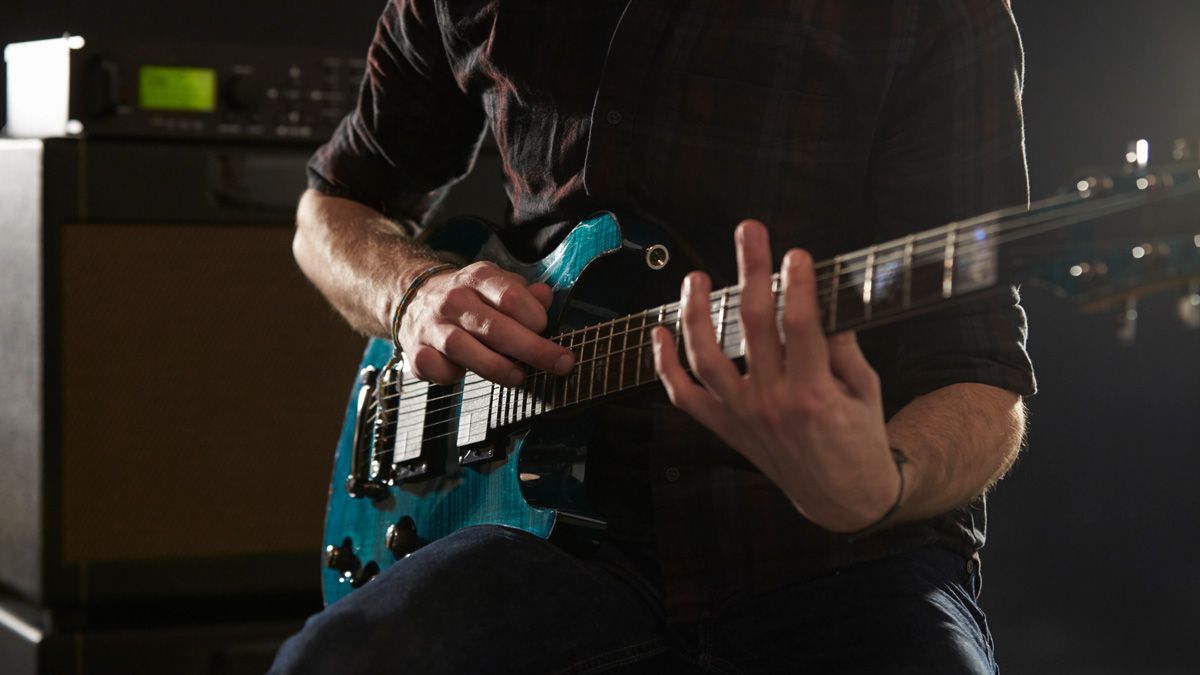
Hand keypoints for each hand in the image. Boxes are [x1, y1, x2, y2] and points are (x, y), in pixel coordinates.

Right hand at [396, 261, 574, 386]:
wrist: (415, 297)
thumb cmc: (470, 298)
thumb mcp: (497, 285)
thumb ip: (524, 294)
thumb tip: (545, 297)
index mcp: (478, 278)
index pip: (511, 296)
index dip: (535, 317)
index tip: (546, 330)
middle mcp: (454, 300)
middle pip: (495, 328)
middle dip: (533, 350)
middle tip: (560, 365)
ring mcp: (432, 325)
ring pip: (463, 348)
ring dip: (496, 367)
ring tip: (518, 377)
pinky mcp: (416, 351)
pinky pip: (434, 367)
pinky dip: (450, 376)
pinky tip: (464, 376)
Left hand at [652, 220, 900, 532]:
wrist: (842, 499)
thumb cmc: (859, 439)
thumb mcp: (866, 391)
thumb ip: (844, 347)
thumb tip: (824, 302)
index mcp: (814, 394)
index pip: (799, 325)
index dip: (795, 284)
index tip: (795, 253)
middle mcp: (772, 403)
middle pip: (752, 325)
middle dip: (750, 270)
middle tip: (749, 231)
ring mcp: (743, 416)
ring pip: (706, 358)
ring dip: (694, 313)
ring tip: (694, 277)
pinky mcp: (726, 429)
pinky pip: (685, 397)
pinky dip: (666, 366)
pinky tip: (660, 332)